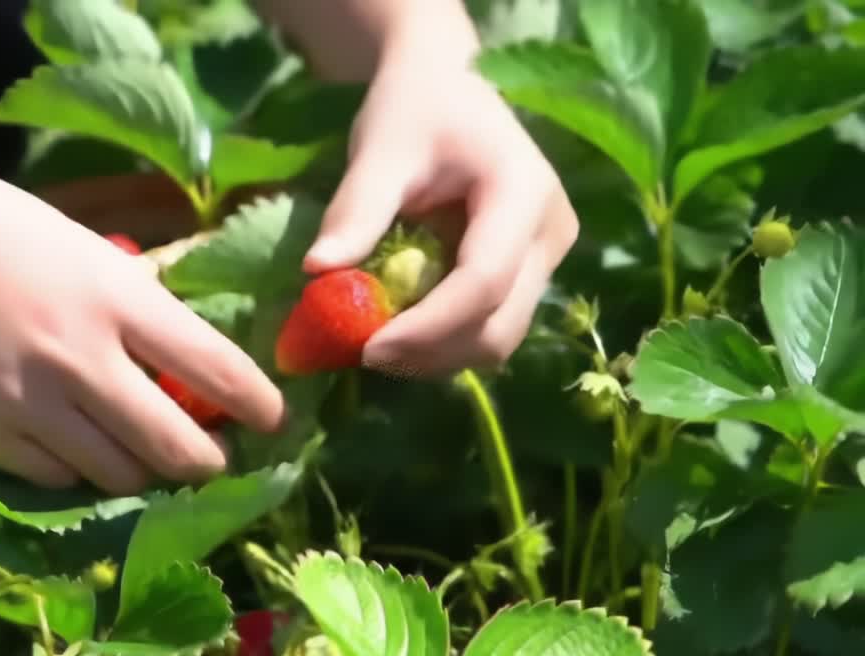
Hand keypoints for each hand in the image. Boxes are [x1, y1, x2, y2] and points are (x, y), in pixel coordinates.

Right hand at [0, 132, 284, 494]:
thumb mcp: (78, 245)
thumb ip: (130, 301)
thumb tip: (177, 351)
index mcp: (117, 297)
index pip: (215, 368)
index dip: (259, 404)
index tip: (275, 420)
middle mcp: (83, 358)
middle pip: (175, 446)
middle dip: (208, 463)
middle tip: (214, 459)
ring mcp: (31, 402)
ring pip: (119, 475)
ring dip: (144, 473)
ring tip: (146, 458)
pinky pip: (56, 480)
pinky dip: (79, 473)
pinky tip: (77, 450)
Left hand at [304, 40, 578, 377]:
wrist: (445, 88)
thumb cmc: (413, 108)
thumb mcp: (378, 152)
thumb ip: (355, 211)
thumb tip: (317, 271)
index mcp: (523, 192)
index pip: (484, 281)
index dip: (428, 326)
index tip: (366, 346)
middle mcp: (551, 232)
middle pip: (499, 325)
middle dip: (430, 350)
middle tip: (361, 351)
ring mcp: (547, 258)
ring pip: (499, 339)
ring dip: (436, 354)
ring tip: (375, 340)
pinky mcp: (530, 274)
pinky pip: (490, 327)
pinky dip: (444, 342)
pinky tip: (399, 328)